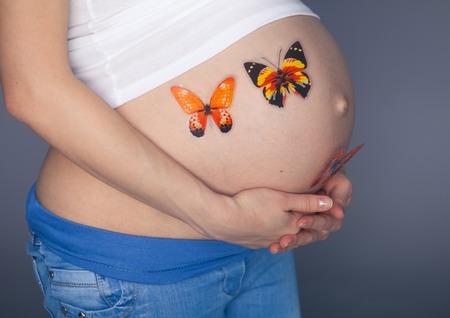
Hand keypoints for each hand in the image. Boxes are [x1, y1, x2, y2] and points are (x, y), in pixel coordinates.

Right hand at [205, 187, 332, 248]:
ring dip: (287, 232)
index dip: (318, 212)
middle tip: (307, 215)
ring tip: (287, 222)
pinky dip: (271, 234)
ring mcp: (264, 242)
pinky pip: (266, 239)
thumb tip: (330, 204)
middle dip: (305, 224)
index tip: (320, 202)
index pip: (312, 221)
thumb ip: (306, 202)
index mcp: (291, 226)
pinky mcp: (251, 243)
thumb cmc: (251, 204)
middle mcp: (280, 237)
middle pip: (299, 232)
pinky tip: (265, 228)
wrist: (221, 220)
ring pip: (282, 237)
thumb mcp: (282, 199)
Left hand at [268, 171, 351, 253]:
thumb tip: (339, 214)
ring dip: (290, 243)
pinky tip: (272, 246)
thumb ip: (339, 198)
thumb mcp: (340, 184)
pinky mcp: (297, 225)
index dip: (313, 223)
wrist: (318, 170)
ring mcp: (310, 226)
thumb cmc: (334, 175)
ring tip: (278, 246)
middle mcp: (322, 224)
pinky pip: (291, 235)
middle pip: (312, 235)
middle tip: (285, 240)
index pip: (325, 224)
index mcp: (333, 216)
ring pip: (301, 238)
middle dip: (298, 238)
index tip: (300, 222)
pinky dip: (282, 243)